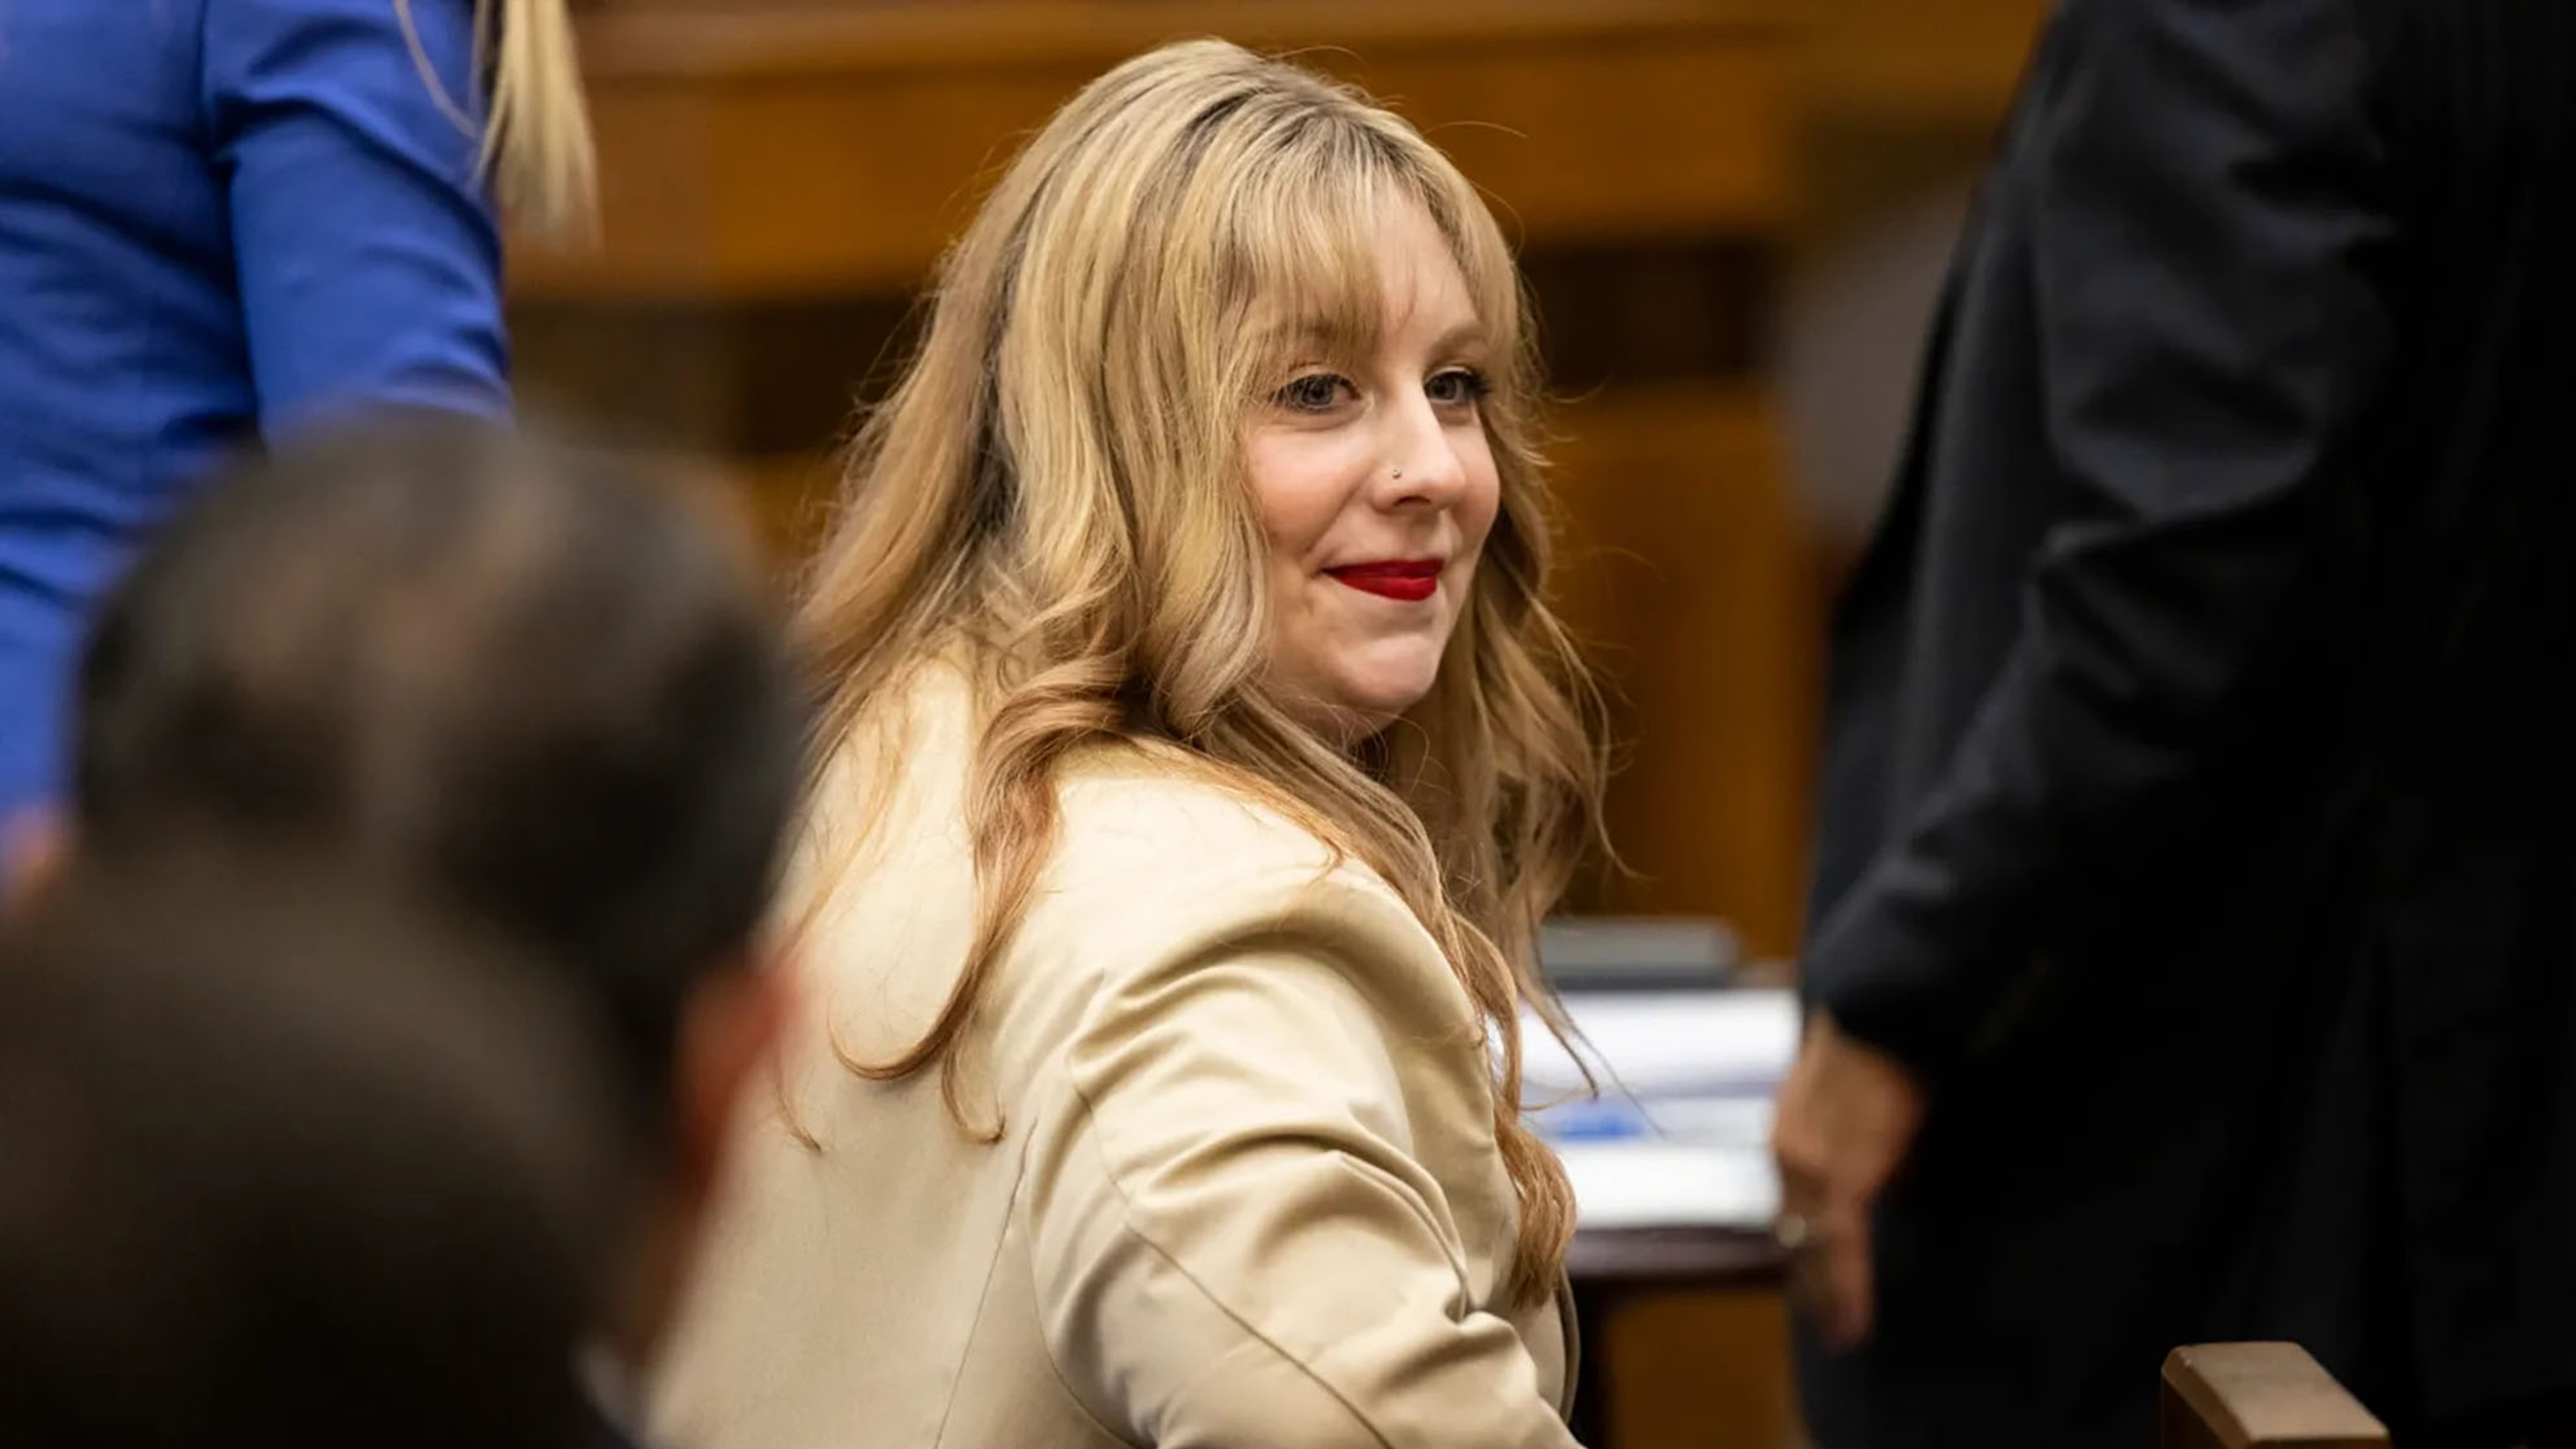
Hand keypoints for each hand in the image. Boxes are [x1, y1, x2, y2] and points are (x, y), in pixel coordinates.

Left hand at [1769, 1011, 1926, 1350]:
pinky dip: (1846, 1287)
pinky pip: (1840, 1246)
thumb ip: (1866, 1144)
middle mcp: (1788, 1154)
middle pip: (1796, 1233)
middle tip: (1828, 1325)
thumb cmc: (1880, 1049)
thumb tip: (1892, 1181)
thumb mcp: (1861, 1101)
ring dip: (1827, 1294)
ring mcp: (1809, 1168)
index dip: (1805, 1249)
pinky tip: (1853, 1322)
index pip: (1793, 1207)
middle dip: (1811, 1281)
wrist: (1881, 1015)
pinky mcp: (1840, 1177)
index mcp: (1790, 1134)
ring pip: (1814, 1248)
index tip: (1813, 1284)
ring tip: (1843, 1333)